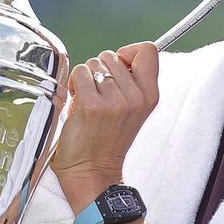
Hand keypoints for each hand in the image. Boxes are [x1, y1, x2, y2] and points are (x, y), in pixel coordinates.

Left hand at [51, 42, 159, 204]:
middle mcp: (135, 97)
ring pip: (93, 63)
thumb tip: (117, 57)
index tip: (118, 69)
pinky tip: (77, 106)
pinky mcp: (90, 106)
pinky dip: (73, 87)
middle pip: (112, 55)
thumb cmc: (106, 141)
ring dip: (85, 80)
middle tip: (98, 95)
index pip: (148, 50)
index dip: (128, 53)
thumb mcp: (132, 110)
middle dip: (100, 70)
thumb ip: (131, 82)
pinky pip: (78, 74)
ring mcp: (113, 101)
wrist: (93, 174)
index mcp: (150, 96)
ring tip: (88, 102)